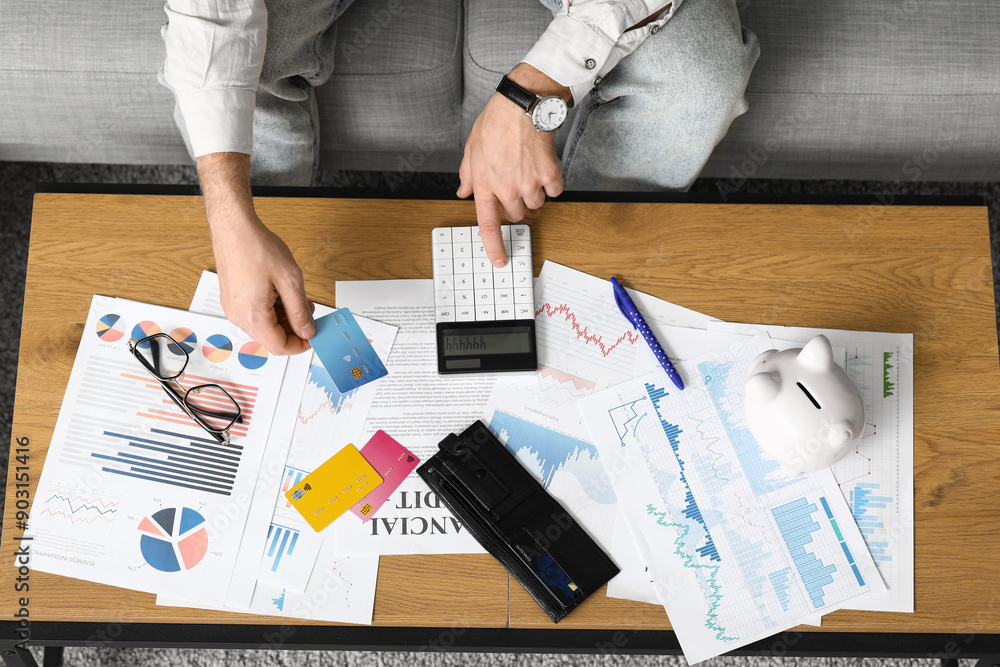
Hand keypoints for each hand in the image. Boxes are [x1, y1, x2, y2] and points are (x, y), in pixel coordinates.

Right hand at [197, 152, 314, 355]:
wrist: (234, 227)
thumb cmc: (256, 247)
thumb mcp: (290, 280)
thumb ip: (300, 310)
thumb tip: (307, 330)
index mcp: (252, 315)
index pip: (280, 347)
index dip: (300, 345)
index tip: (314, 336)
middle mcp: (238, 316)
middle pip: (271, 339)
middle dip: (293, 329)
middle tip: (309, 314)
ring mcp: (233, 308)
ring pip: (264, 327)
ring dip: (283, 319)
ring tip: (296, 299)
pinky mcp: (232, 300)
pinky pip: (255, 315)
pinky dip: (272, 310)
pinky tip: (281, 293)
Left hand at [457, 63, 567, 266]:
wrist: (522, 104)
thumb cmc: (496, 122)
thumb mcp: (471, 147)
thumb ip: (467, 175)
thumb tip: (463, 192)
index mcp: (485, 184)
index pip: (488, 225)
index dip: (494, 246)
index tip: (500, 261)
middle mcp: (507, 188)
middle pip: (517, 215)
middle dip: (517, 203)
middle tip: (516, 180)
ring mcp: (529, 183)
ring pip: (536, 204)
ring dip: (535, 192)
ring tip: (529, 167)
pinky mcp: (549, 175)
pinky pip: (555, 191)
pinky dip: (553, 183)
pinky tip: (544, 164)